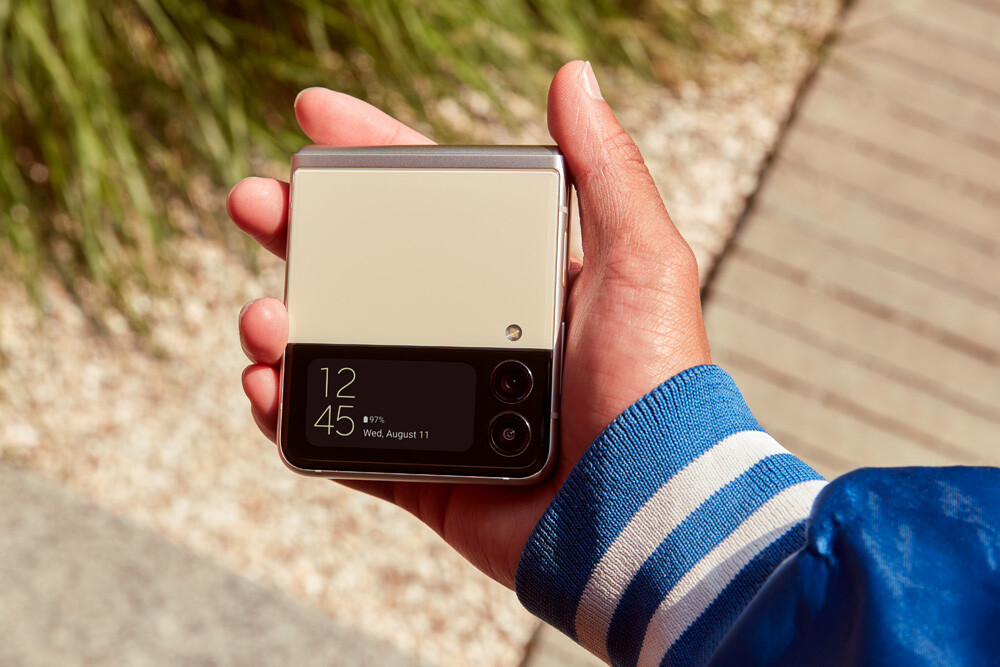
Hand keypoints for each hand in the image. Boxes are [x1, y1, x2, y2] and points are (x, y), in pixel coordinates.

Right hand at [229, 61, 710, 588]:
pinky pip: (343, 439)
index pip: (430, 206)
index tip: (312, 117)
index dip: (371, 157)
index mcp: (515, 283)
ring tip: (263, 318)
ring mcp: (443, 402)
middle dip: (302, 233)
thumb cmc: (652, 384)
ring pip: (341, 350)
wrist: (645, 510)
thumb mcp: (641, 261)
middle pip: (365, 271)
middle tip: (252, 204)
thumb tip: (575, 78)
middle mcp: (474, 336)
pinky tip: (266, 386)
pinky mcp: (424, 470)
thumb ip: (605, 172)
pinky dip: (294, 413)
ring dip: (286, 324)